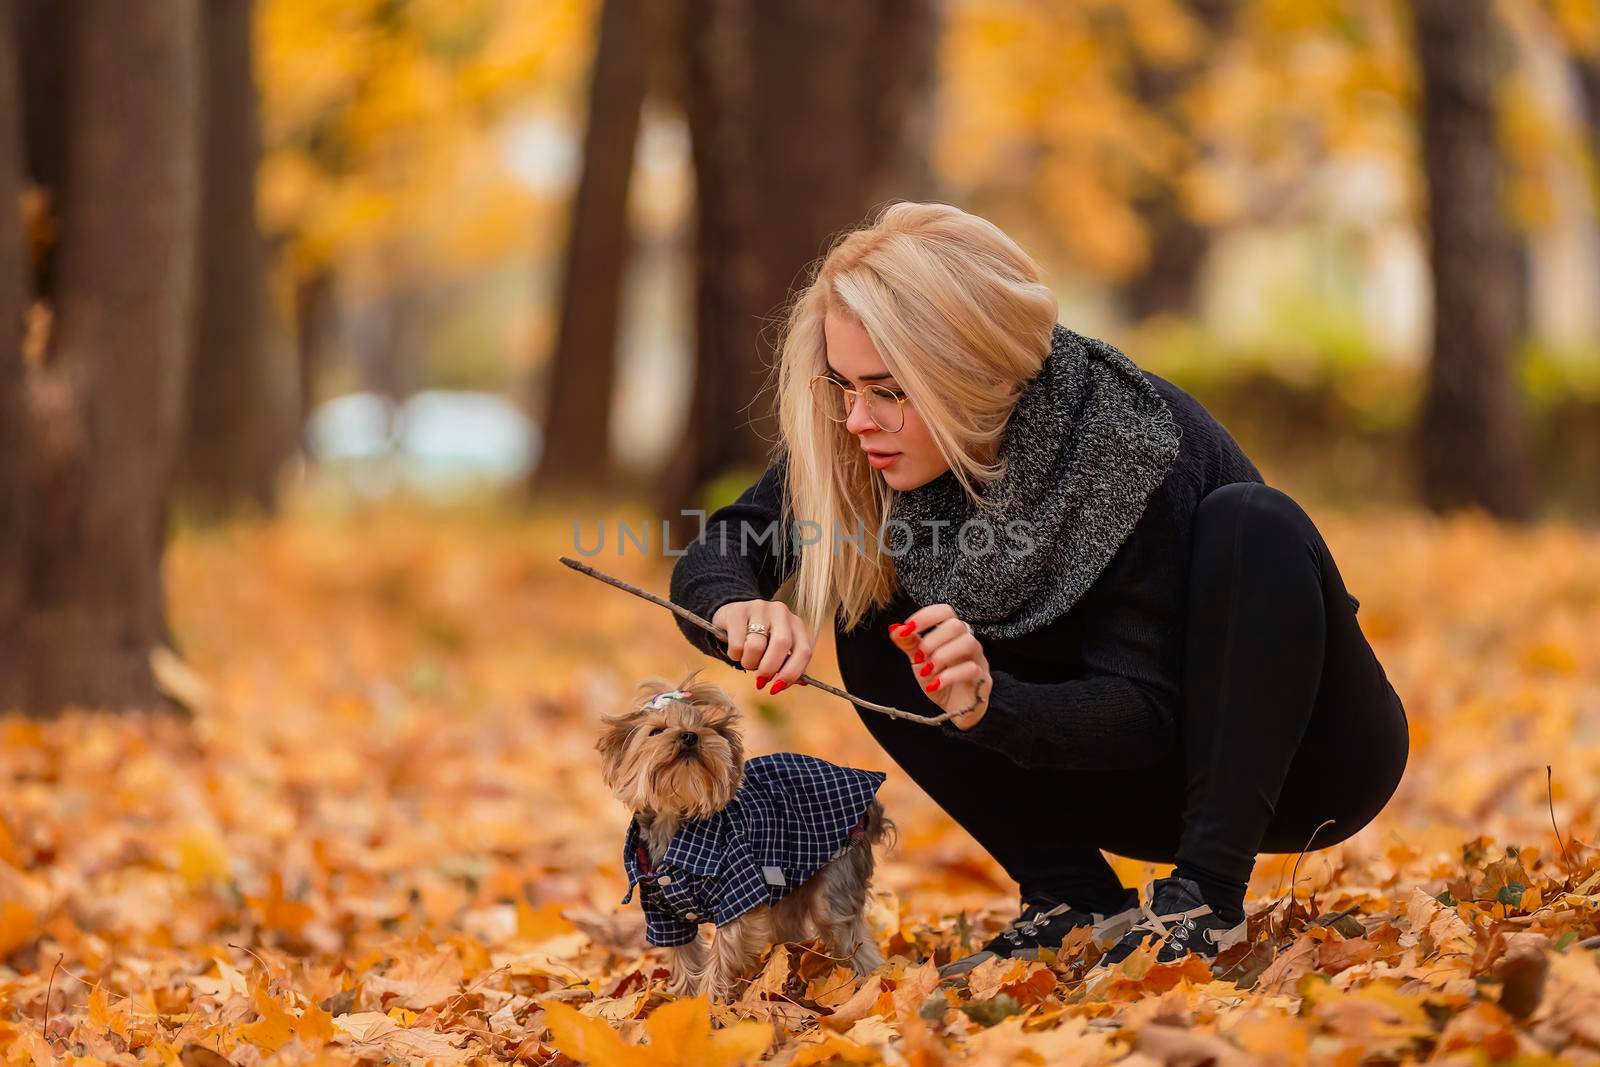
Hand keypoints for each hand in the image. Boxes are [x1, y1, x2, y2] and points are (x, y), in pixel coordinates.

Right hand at [711, 599, 813, 694]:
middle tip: (760, 680)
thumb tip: (802, 682)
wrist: (731, 616)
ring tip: (747, 660)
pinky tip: (736, 650)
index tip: (777, 688)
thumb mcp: (776, 650)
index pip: (804, 651)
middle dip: (769, 669)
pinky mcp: (738, 611)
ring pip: (756, 646)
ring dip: (749, 662)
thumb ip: (788, 665)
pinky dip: (735, 655)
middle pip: (781, 644)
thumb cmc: (758, 639)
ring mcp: (759, 608)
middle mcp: (781, 613)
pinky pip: (737, 644)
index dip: (792, 673)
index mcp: (796, 624)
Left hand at [888, 604, 991, 729]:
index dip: (925, 616)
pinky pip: (971, 669)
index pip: (945, 611)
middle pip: (956, 625)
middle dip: (932, 640)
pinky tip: (934, 685)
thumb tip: (894, 628)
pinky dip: (948, 677)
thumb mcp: (919, 660)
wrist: (956, 709)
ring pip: (968, 642)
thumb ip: (908, 643)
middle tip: (918, 657)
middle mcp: (967, 641)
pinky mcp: (983, 678)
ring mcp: (978, 659)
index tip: (907, 629)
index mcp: (951, 633)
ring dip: (942, 656)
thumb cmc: (940, 679)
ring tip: (927, 671)